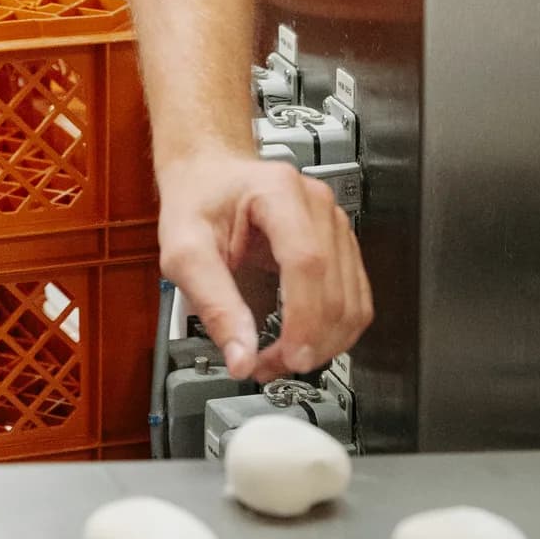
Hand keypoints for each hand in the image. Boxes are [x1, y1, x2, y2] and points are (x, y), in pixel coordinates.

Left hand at [157, 150, 371, 383]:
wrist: (210, 172)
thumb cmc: (197, 197)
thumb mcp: (184, 249)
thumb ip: (212, 303)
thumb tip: (241, 358)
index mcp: (278, 192)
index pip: (307, 262)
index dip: (304, 318)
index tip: (287, 356)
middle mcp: (317, 204)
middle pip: (335, 289)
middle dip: (309, 342)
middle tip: (268, 365)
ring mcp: (334, 223)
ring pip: (353, 302)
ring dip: (324, 344)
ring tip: (281, 358)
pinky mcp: (341, 244)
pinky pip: (355, 300)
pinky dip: (334, 332)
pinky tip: (304, 342)